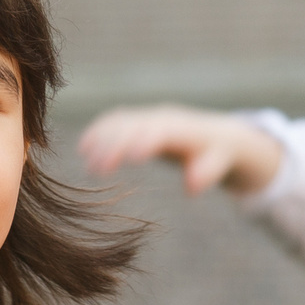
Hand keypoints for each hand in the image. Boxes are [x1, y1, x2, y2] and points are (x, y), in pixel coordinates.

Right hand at [78, 104, 284, 195]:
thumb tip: (192, 188)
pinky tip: (84, 148)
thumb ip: (208, 171)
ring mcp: (149, 117)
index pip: (161, 131)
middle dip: (115, 144)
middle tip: (95, 169)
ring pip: (120, 122)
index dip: (144, 141)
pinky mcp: (139, 121)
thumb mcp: (220, 162)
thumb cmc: (220, 153)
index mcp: (184, 128)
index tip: (130, 157)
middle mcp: (163, 118)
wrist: (217, 133)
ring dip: (101, 138)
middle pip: (134, 126)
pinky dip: (99, 131)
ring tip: (87, 162)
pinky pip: (115, 121)